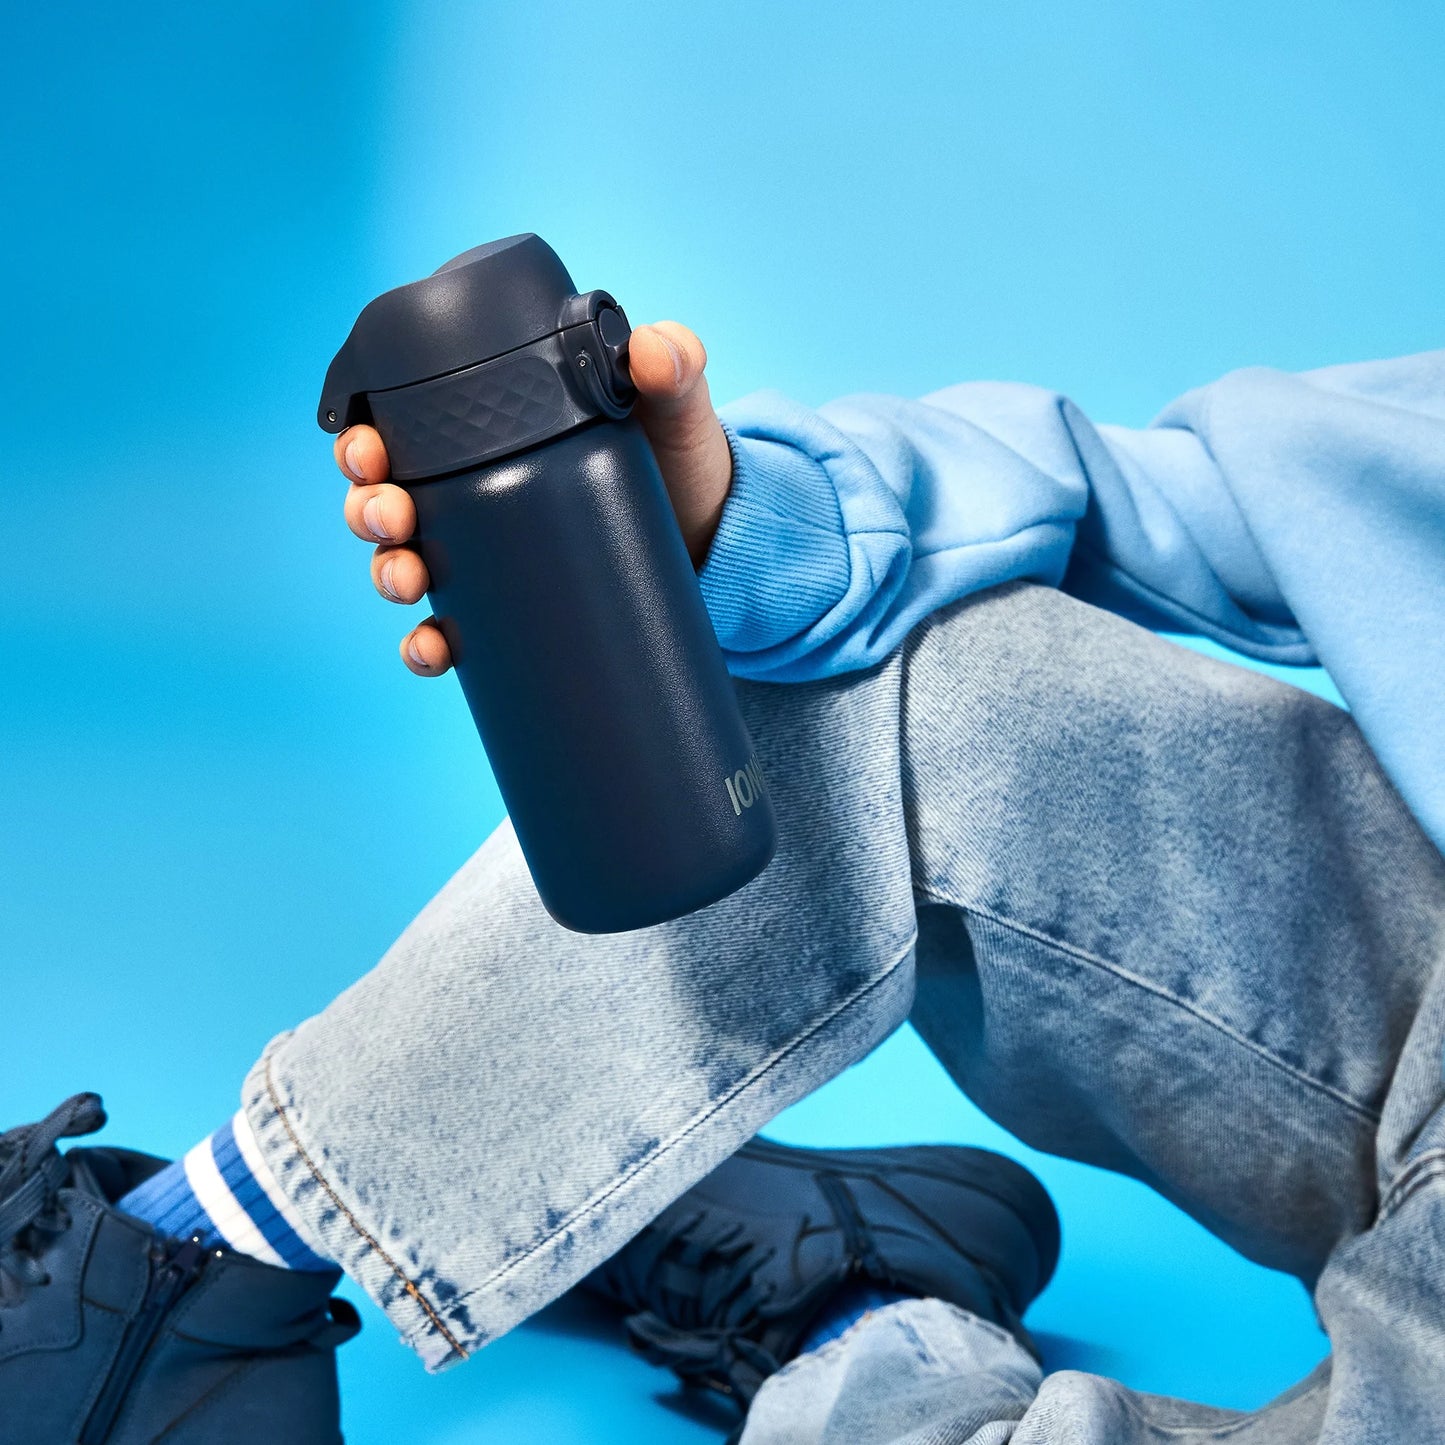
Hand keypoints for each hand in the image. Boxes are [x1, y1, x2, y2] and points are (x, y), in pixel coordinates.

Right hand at [337, 321, 732, 676]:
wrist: (719, 542)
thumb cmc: (683, 462)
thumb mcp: (676, 413)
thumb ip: (674, 367)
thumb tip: (654, 349)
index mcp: (495, 432)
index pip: (404, 428)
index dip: (365, 438)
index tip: (366, 448)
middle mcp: (478, 493)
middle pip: (391, 497)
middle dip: (368, 509)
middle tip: (393, 517)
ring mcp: (492, 554)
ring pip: (408, 563)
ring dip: (388, 574)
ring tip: (409, 583)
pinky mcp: (512, 608)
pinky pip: (452, 631)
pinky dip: (428, 646)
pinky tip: (433, 652)